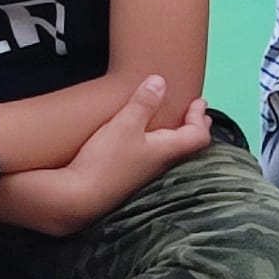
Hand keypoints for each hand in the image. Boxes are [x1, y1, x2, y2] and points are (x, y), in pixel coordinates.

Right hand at [60, 76, 212, 219]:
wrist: (78, 198)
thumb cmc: (105, 161)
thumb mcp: (124, 125)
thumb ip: (143, 103)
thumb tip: (160, 81)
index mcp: (167, 150)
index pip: (198, 135)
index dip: (200, 117)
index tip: (199, 101)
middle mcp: (161, 164)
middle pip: (188, 145)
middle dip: (193, 126)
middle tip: (196, 113)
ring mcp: (146, 173)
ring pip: (171, 151)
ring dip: (176, 134)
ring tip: (173, 123)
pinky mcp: (130, 177)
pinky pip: (153, 156)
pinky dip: (158, 143)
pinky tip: (144, 140)